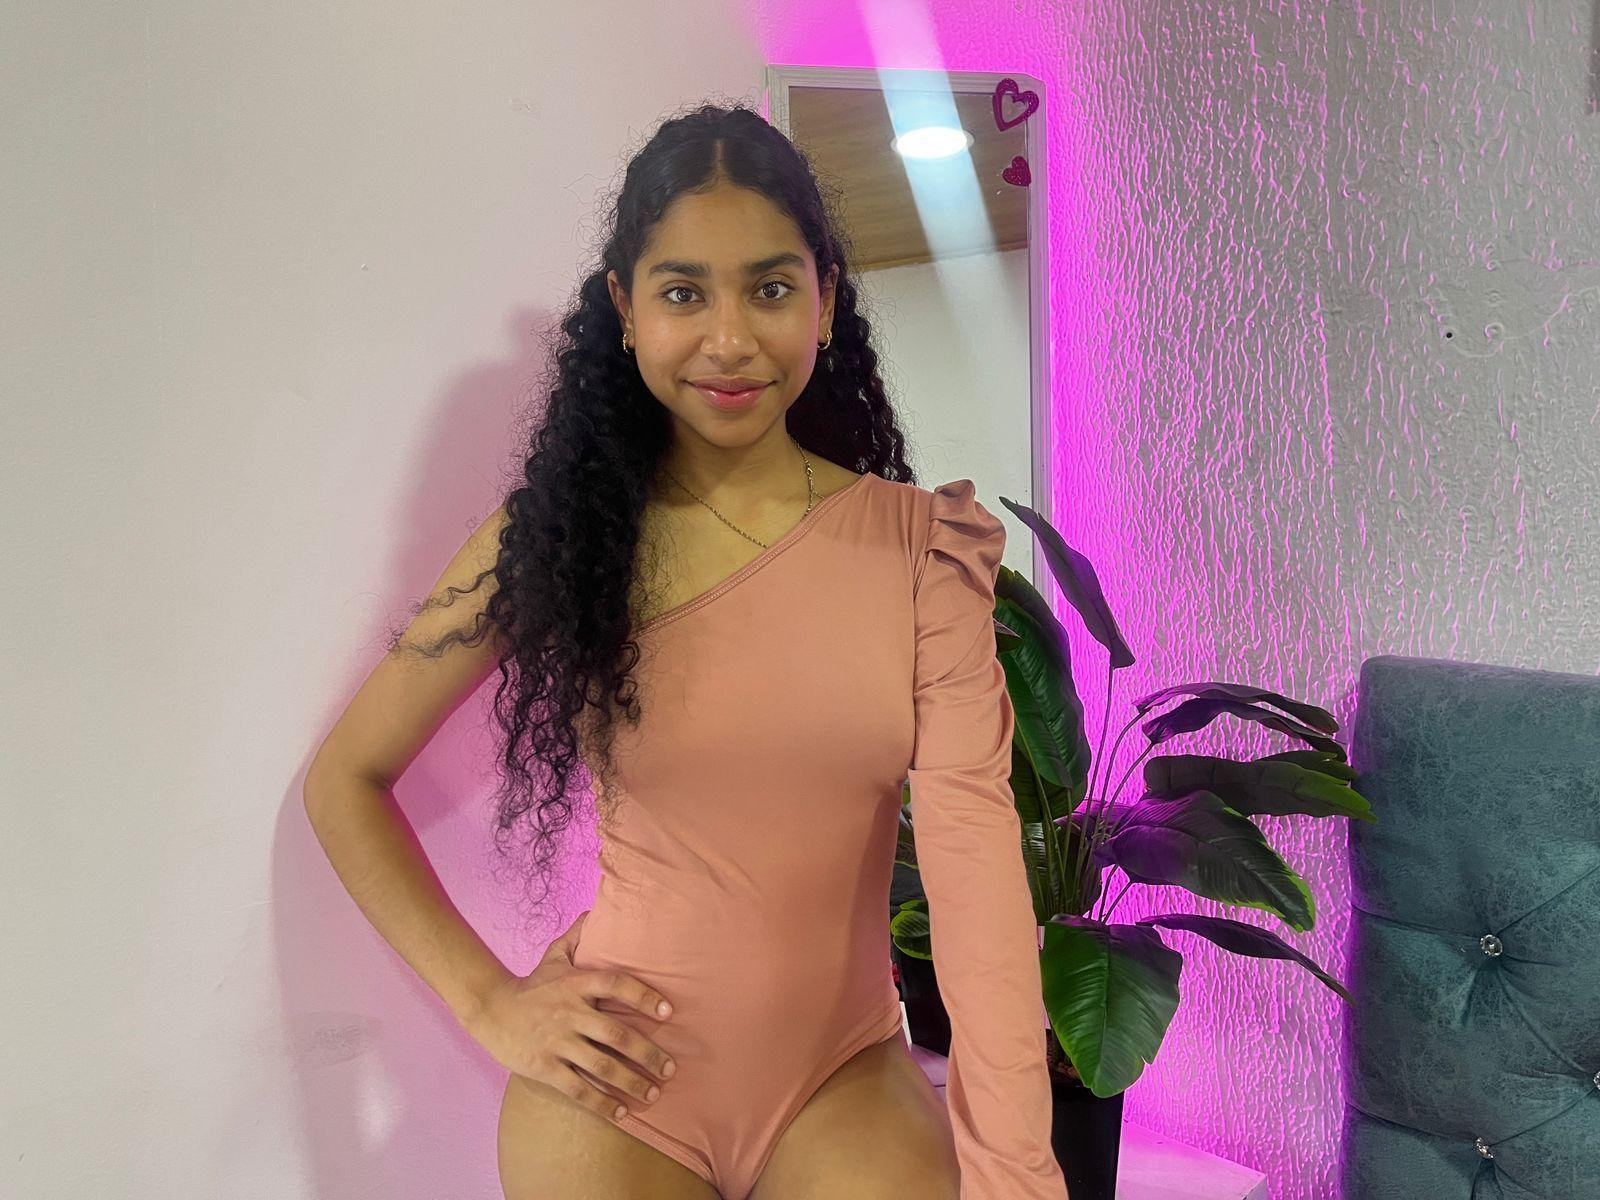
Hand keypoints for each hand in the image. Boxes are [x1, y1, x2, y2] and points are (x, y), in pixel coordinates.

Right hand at [466, 910, 677, 1121]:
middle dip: (648, 1053)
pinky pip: (578, 1089)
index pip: (617, 984)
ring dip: (631, 1082)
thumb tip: (596, 910)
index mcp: (576, 983)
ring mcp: (556, 1041)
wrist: (488, 1008)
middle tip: (669, 1069)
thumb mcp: (554, 957)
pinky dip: (602, 1103)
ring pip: (601, 1066)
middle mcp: (569, 1012)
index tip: (669, 1011)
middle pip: (617, 1034)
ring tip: (653, 1093)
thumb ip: (578, 937)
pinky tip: (622, 1113)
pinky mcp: (543, 1066)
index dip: (644, 996)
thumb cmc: (531, 985)